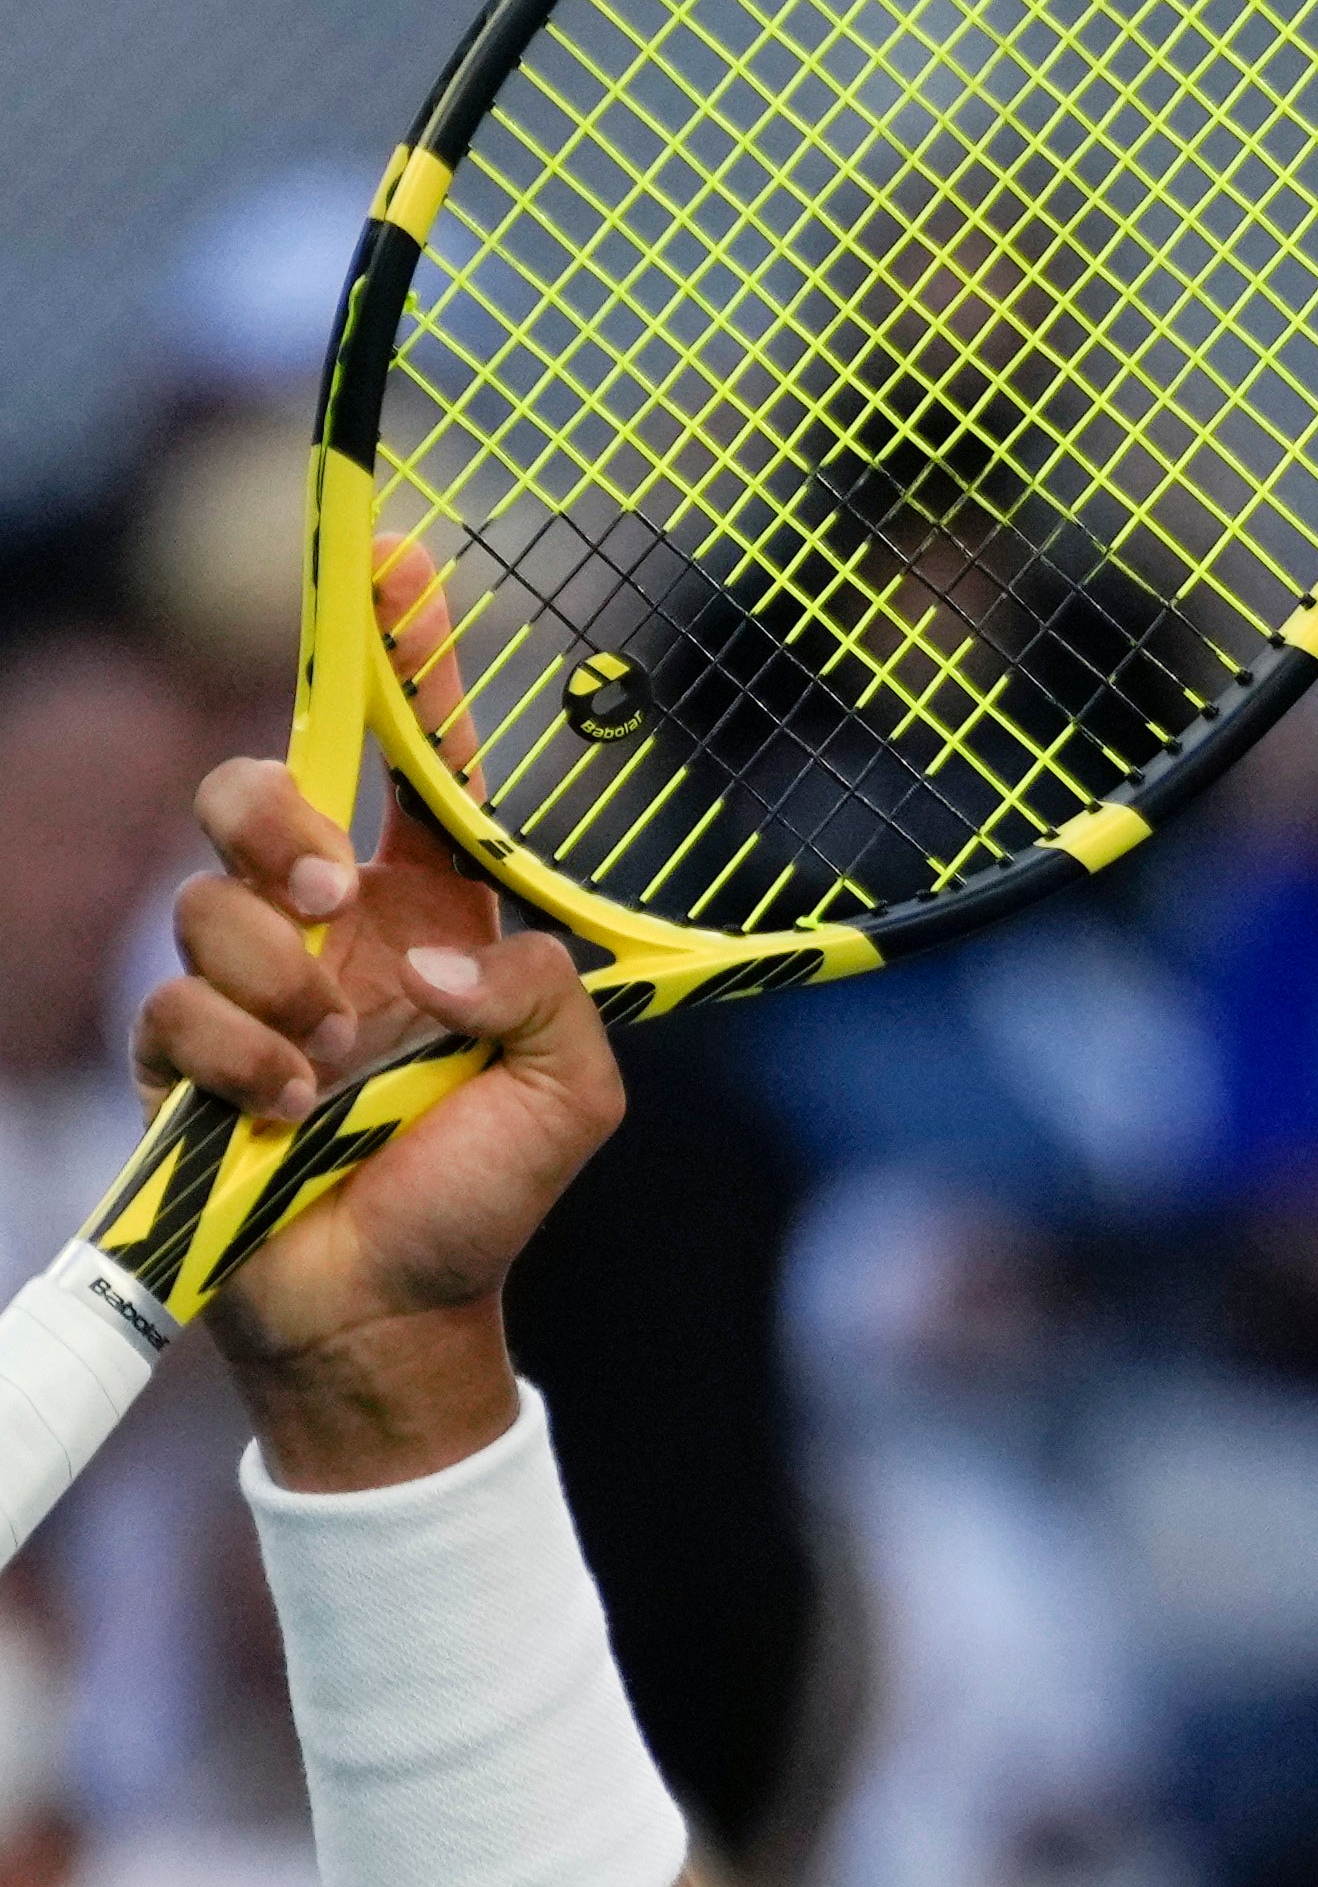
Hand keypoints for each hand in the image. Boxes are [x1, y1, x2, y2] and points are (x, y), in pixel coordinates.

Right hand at [134, 545, 622, 1485]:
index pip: (412, 771)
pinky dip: (238, 1060)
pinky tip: (287, 1112)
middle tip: (329, 898)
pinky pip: (175, 1009)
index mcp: (429, 917)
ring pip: (207, 904)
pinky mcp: (184, 1057)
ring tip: (332, 1069)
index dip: (405, 673)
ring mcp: (248, 990)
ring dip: (276, 988)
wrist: (394, 1315)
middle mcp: (330, 935)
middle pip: (256, 794)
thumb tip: (435, 959)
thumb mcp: (573, 1093)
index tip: (405, 570)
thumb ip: (547, 998)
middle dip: (273, 823)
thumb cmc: (484, 1196)